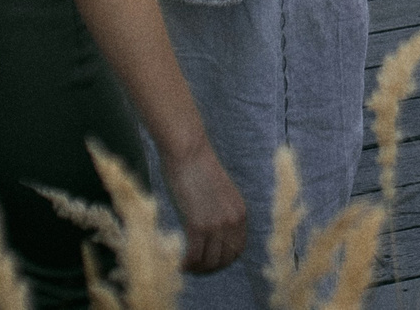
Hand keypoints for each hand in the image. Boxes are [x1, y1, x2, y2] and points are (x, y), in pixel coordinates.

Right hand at [161, 143, 246, 273]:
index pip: (238, 248)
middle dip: (211, 268)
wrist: (188, 150)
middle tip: (196, 268)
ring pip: (210, 261)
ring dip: (198, 269)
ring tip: (186, 267)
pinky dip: (187, 264)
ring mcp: (216, 224)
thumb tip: (209, 229)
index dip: (224, 259)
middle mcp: (233, 220)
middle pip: (225, 259)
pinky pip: (194, 255)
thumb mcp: (219, 191)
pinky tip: (179, 264)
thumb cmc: (197, 164)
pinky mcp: (198, 224)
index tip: (210, 261)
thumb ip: (219, 210)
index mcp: (240, 211)